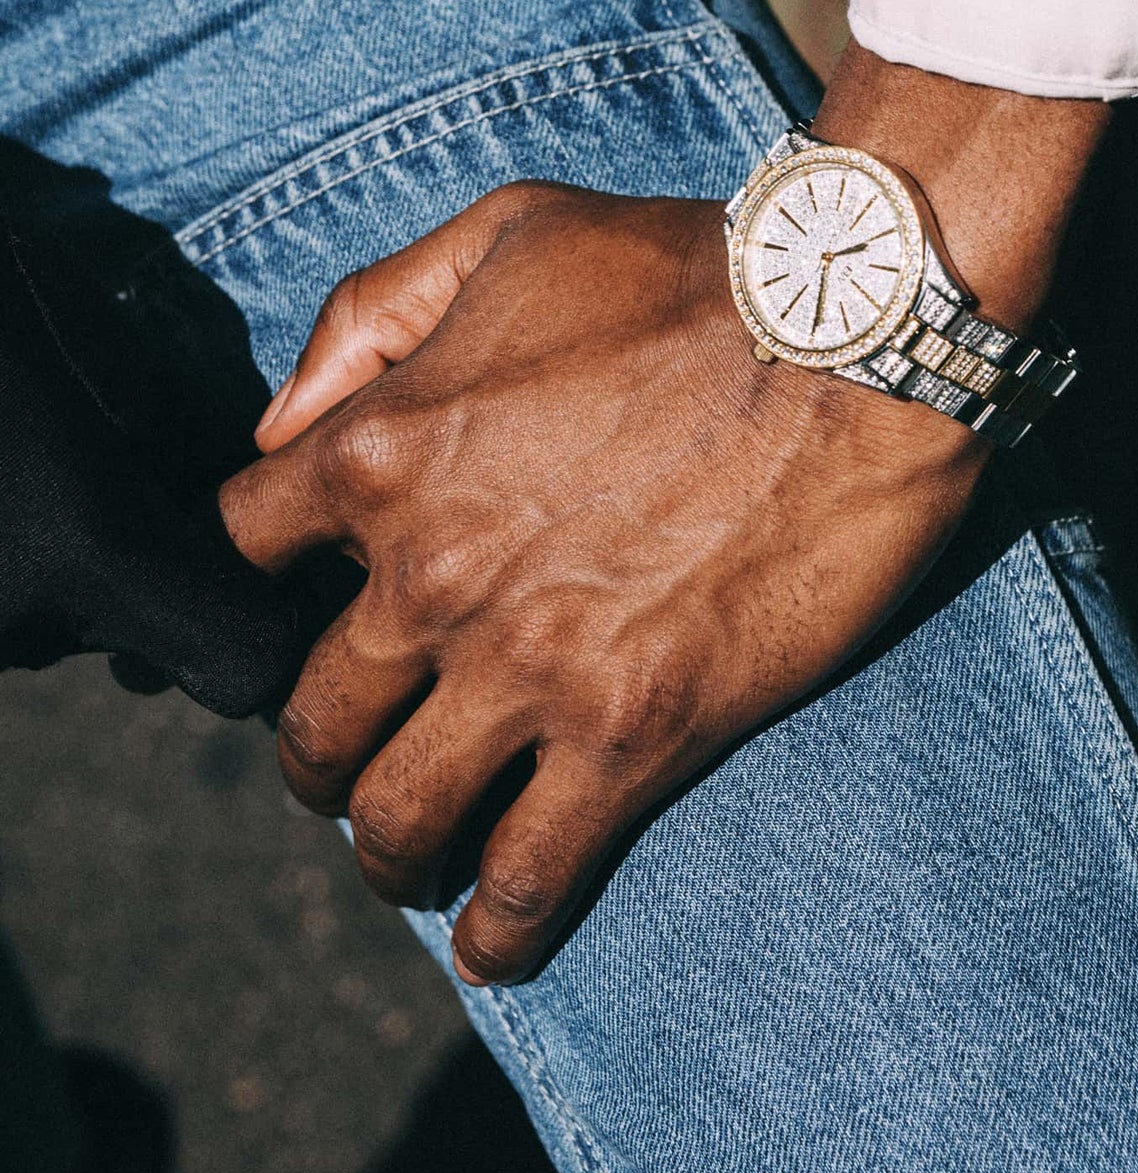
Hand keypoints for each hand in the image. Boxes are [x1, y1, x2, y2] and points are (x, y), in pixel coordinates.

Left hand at [219, 179, 983, 983]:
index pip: (246, 547)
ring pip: (392, 815)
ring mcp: (526, 668)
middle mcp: (429, 575)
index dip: (272, 578)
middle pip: (307, 715)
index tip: (317, 601)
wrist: (856, 335)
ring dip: (386, 848)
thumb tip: (284, 426)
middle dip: (317, 748)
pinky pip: (527, 875)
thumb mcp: (508, 230)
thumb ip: (371, 314)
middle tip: (357, 756)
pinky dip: (497, 932)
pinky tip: (494, 942)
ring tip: (412, 855)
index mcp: (385, 451)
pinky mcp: (631, 734)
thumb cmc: (688, 271)